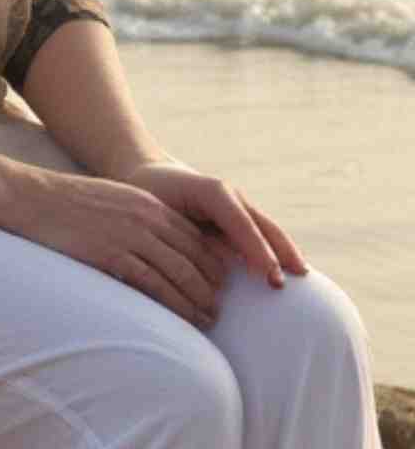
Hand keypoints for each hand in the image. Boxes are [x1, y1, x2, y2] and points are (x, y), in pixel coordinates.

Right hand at [6, 167, 236, 329]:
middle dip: (211, 286)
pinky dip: (174, 305)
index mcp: (148, 204)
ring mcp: (131, 237)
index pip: (193, 237)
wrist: (31, 197)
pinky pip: (153, 285)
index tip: (218, 284)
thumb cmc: (65, 203)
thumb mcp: (111, 201)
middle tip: (218, 309)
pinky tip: (182, 321)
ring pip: (180, 273)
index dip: (211, 263)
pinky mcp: (113, 255)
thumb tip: (148, 244)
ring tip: (207, 321)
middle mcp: (147, 218)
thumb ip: (135, 219)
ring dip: (198, 301)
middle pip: (194, 257)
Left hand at [119, 159, 309, 294]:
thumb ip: (176, 233)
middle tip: (296, 277)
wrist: (146, 171)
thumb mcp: (156, 208)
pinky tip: (285, 269)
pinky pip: (260, 233)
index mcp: (213, 191)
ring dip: (284, 250)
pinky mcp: (237, 215)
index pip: (241, 223)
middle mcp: (231, 196)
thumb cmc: (149, 193)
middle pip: (263, 225)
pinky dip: (275, 249)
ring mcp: (237, 204)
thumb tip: (195, 267)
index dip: (256, 249)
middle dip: (279, 251)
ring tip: (301, 275)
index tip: (270, 274)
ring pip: (267, 228)